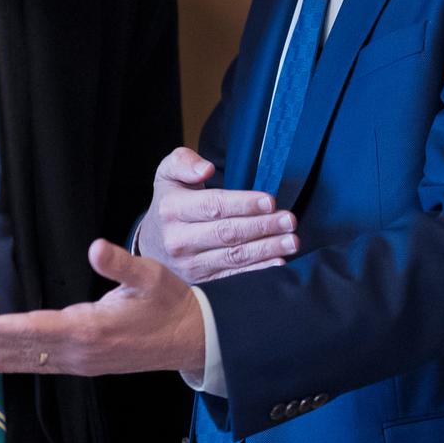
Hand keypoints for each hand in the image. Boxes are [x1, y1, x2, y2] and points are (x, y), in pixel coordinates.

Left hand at [0, 240, 205, 378]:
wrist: (193, 339)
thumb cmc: (170, 303)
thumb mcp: (150, 277)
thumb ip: (120, 264)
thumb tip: (95, 247)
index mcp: (89, 328)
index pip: (32, 328)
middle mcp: (79, 352)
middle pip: (22, 346)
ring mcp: (81, 363)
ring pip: (28, 358)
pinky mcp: (85, 366)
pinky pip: (42, 366)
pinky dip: (15, 364)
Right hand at [134, 148, 297, 284]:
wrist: (152, 245)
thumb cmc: (168, 204)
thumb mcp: (167, 175)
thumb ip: (183, 162)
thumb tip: (205, 169)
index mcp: (171, 210)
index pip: (211, 206)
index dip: (243, 204)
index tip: (270, 200)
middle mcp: (178, 239)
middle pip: (227, 232)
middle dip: (262, 226)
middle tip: (289, 219)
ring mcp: (190, 263)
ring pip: (234, 256)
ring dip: (267, 248)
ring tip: (292, 240)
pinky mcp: (201, 280)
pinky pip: (234, 274)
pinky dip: (259, 268)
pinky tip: (279, 260)